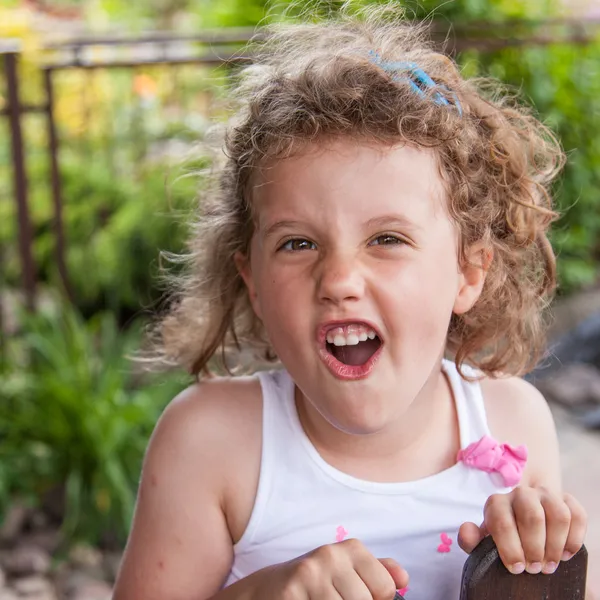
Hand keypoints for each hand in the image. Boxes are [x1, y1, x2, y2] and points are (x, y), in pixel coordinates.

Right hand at [254, 538, 407, 599]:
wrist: (266, 590)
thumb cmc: (315, 585)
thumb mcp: (347, 571)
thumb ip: (377, 572)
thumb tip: (403, 579)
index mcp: (350, 548)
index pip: (385, 589)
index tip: (353, 596)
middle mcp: (330, 555)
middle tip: (334, 599)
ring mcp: (310, 574)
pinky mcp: (292, 592)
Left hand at [458, 487, 586, 574]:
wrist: (522, 526)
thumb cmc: (503, 538)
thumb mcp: (484, 541)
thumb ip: (471, 539)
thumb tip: (467, 530)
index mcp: (497, 502)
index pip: (502, 520)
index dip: (510, 547)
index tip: (516, 568)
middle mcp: (520, 493)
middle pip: (532, 516)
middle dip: (535, 547)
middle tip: (535, 568)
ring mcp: (545, 494)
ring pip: (558, 514)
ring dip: (555, 544)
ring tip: (550, 563)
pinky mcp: (566, 500)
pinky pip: (577, 514)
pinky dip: (575, 537)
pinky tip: (566, 554)